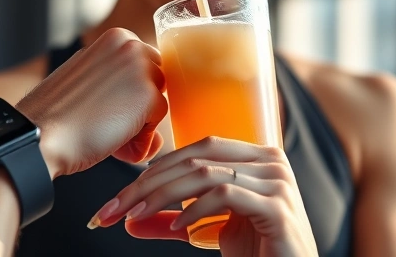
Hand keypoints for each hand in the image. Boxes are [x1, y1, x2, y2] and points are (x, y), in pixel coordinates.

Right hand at [16, 28, 167, 178]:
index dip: (130, 93)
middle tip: (106, 123)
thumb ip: (117, 79)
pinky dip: (139, 143)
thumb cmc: (57, 114)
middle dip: (138, 108)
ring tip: (108, 136)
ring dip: (139, 127)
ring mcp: (141, 69)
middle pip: (156, 83)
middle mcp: (130, 46)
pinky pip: (158, 125)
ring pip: (158, 103)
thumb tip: (145, 103)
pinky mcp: (149, 96)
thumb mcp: (86, 78)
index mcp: (115, 38)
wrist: (42, 134)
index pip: (145, 66)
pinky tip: (114, 145)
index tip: (106, 107)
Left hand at [88, 137, 317, 256]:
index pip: (197, 149)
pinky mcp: (278, 207)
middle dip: (149, 183)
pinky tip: (178, 227)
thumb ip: (172, 218)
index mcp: (255, 157)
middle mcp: (270, 160)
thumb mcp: (207, 229)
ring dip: (163, 195)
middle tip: (117, 206)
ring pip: (205, 174)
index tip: (121, 196)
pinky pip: (225, 196)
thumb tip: (129, 220)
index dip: (156, 168)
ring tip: (138, 215)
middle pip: (197, 158)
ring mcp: (277, 181)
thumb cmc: (256, 252)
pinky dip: (194, 210)